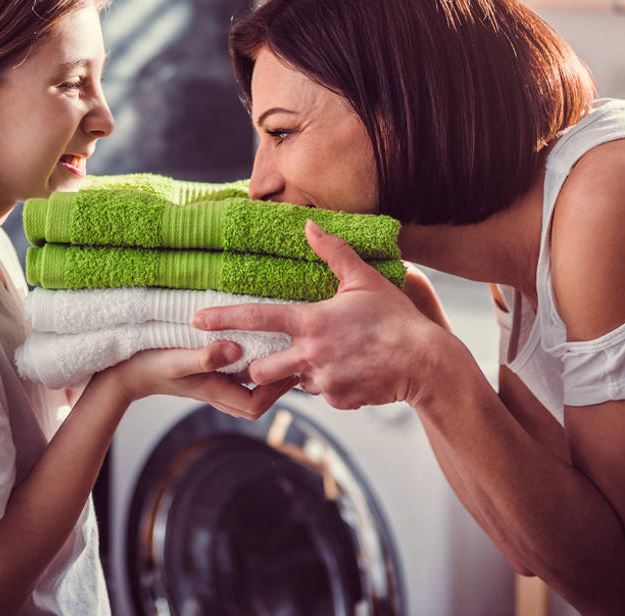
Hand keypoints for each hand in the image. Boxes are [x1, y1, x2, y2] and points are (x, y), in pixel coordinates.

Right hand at [94, 341, 297, 419]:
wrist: (126, 372)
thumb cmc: (149, 366)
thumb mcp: (177, 359)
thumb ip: (205, 356)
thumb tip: (237, 349)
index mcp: (216, 392)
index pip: (258, 404)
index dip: (277, 389)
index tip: (290, 366)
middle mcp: (219, 393)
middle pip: (260, 400)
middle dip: (279, 383)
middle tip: (297, 358)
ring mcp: (215, 386)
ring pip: (252, 389)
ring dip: (269, 374)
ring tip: (285, 351)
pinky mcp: (211, 375)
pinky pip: (241, 377)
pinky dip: (255, 366)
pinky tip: (261, 346)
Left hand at [193, 221, 459, 409]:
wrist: (426, 362)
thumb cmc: (395, 318)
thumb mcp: (364, 280)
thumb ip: (333, 252)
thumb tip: (309, 225)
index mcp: (311, 322)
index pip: (257, 319)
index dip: (223, 318)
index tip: (198, 321)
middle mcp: (310, 355)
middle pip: (260, 369)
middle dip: (259, 367)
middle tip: (275, 357)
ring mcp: (323, 382)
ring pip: (294, 383)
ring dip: (300, 373)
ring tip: (330, 357)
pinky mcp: (338, 401)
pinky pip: (322, 394)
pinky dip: (330, 384)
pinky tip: (352, 370)